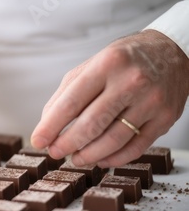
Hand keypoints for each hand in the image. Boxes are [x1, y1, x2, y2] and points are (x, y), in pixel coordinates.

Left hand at [31, 30, 188, 167]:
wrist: (172, 51)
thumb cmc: (124, 60)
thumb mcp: (91, 65)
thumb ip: (67, 93)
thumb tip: (47, 125)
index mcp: (107, 64)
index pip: (71, 102)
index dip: (51, 126)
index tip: (38, 141)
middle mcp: (131, 82)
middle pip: (92, 124)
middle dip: (67, 144)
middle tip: (54, 152)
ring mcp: (151, 101)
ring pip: (113, 140)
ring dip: (89, 155)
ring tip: (76, 159)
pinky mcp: (165, 118)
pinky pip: (136, 148)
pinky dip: (114, 159)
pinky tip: (100, 159)